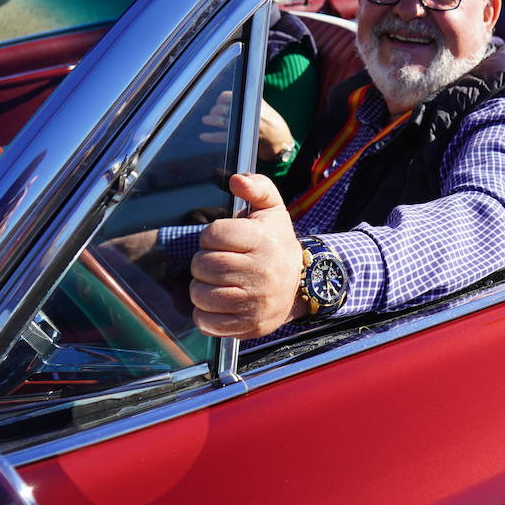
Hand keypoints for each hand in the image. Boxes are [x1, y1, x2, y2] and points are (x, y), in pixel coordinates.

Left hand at [190, 173, 306, 337]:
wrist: (302, 286)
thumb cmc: (276, 244)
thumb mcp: (272, 210)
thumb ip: (257, 187)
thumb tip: (236, 179)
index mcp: (262, 240)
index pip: (213, 235)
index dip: (211, 236)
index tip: (223, 241)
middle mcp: (261, 271)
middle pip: (203, 266)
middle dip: (203, 263)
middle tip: (217, 263)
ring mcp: (255, 301)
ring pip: (201, 295)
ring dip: (201, 288)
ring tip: (216, 283)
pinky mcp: (249, 324)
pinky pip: (207, 322)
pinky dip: (204, 314)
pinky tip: (217, 303)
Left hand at [200, 92, 295, 161]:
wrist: (278, 138)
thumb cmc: (269, 120)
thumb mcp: (262, 105)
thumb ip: (248, 99)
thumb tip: (228, 96)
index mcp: (250, 103)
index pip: (228, 96)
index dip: (220, 99)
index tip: (218, 102)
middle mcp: (245, 113)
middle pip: (222, 108)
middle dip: (214, 110)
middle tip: (212, 113)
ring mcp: (242, 126)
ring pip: (220, 121)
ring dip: (210, 120)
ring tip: (205, 120)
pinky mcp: (239, 139)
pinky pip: (221, 137)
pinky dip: (210, 136)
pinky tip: (203, 136)